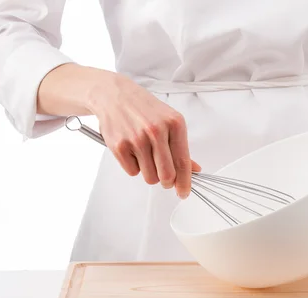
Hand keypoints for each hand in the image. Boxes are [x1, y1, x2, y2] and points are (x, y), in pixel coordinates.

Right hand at [85, 71, 198, 197]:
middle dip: (167, 182)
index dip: (185, 182)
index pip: (183, 162)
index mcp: (174, 124)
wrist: (114, 95)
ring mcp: (137, 139)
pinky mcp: (120, 146)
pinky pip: (132, 172)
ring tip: (145, 155)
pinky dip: (134, 166)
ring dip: (149, 172)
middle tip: (165, 179)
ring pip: (150, 177)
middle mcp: (157, 131)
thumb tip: (193, 170)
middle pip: (167, 175)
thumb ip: (180, 147)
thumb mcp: (169, 121)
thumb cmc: (143, 109)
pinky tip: (132, 151)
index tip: (184, 192)